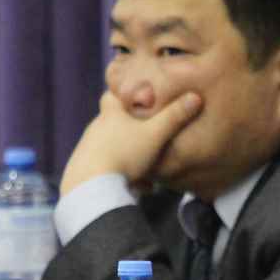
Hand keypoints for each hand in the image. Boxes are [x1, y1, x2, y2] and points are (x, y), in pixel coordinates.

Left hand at [59, 90, 201, 196]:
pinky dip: (121, 172)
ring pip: (113, 145)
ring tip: (148, 166)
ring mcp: (88, 148)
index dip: (124, 94)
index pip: (112, 95)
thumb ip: (174, 117)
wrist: (91, 185)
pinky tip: (137, 186)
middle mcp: (96, 128)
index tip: (139, 98)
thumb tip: (195, 97)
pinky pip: (107, 166)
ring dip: (129, 152)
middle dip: (132, 127)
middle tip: (152, 134)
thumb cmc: (125, 154)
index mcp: (110, 115)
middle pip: (114, 122)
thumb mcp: (155, 135)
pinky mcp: (84, 168)